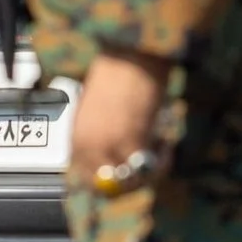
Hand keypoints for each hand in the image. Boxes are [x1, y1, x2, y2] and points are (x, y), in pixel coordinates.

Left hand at [68, 51, 168, 189]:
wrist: (130, 54)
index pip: (86, 181)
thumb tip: (115, 170)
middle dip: (132, 182)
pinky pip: (150, 169)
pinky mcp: (131, 141)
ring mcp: (108, 146)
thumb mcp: (96, 114)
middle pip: (110, 187)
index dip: (110, 182)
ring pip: (132, 182)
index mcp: (76, 138)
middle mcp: (88, 146)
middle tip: (149, 165)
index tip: (128, 176)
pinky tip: (166, 142)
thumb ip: (100, 142)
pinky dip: (162, 160)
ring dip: (149, 172)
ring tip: (161, 148)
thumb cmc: (115, 75)